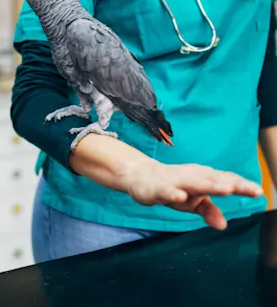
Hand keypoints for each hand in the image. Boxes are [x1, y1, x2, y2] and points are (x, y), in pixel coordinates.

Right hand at [123, 161, 262, 229]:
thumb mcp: (192, 202)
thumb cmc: (173, 187)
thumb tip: (223, 225)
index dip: (241, 185)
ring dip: (210, 185)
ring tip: (227, 190)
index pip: (225, 180)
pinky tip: (181, 196)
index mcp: (202, 177)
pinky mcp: (159, 187)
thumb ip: (208, 211)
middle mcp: (191, 176)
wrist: (140, 176)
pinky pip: (167, 190)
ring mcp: (175, 180)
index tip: (259, 192)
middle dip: (231, 184)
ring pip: (194, 182)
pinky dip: (174, 192)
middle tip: (250, 189)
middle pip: (214, 179)